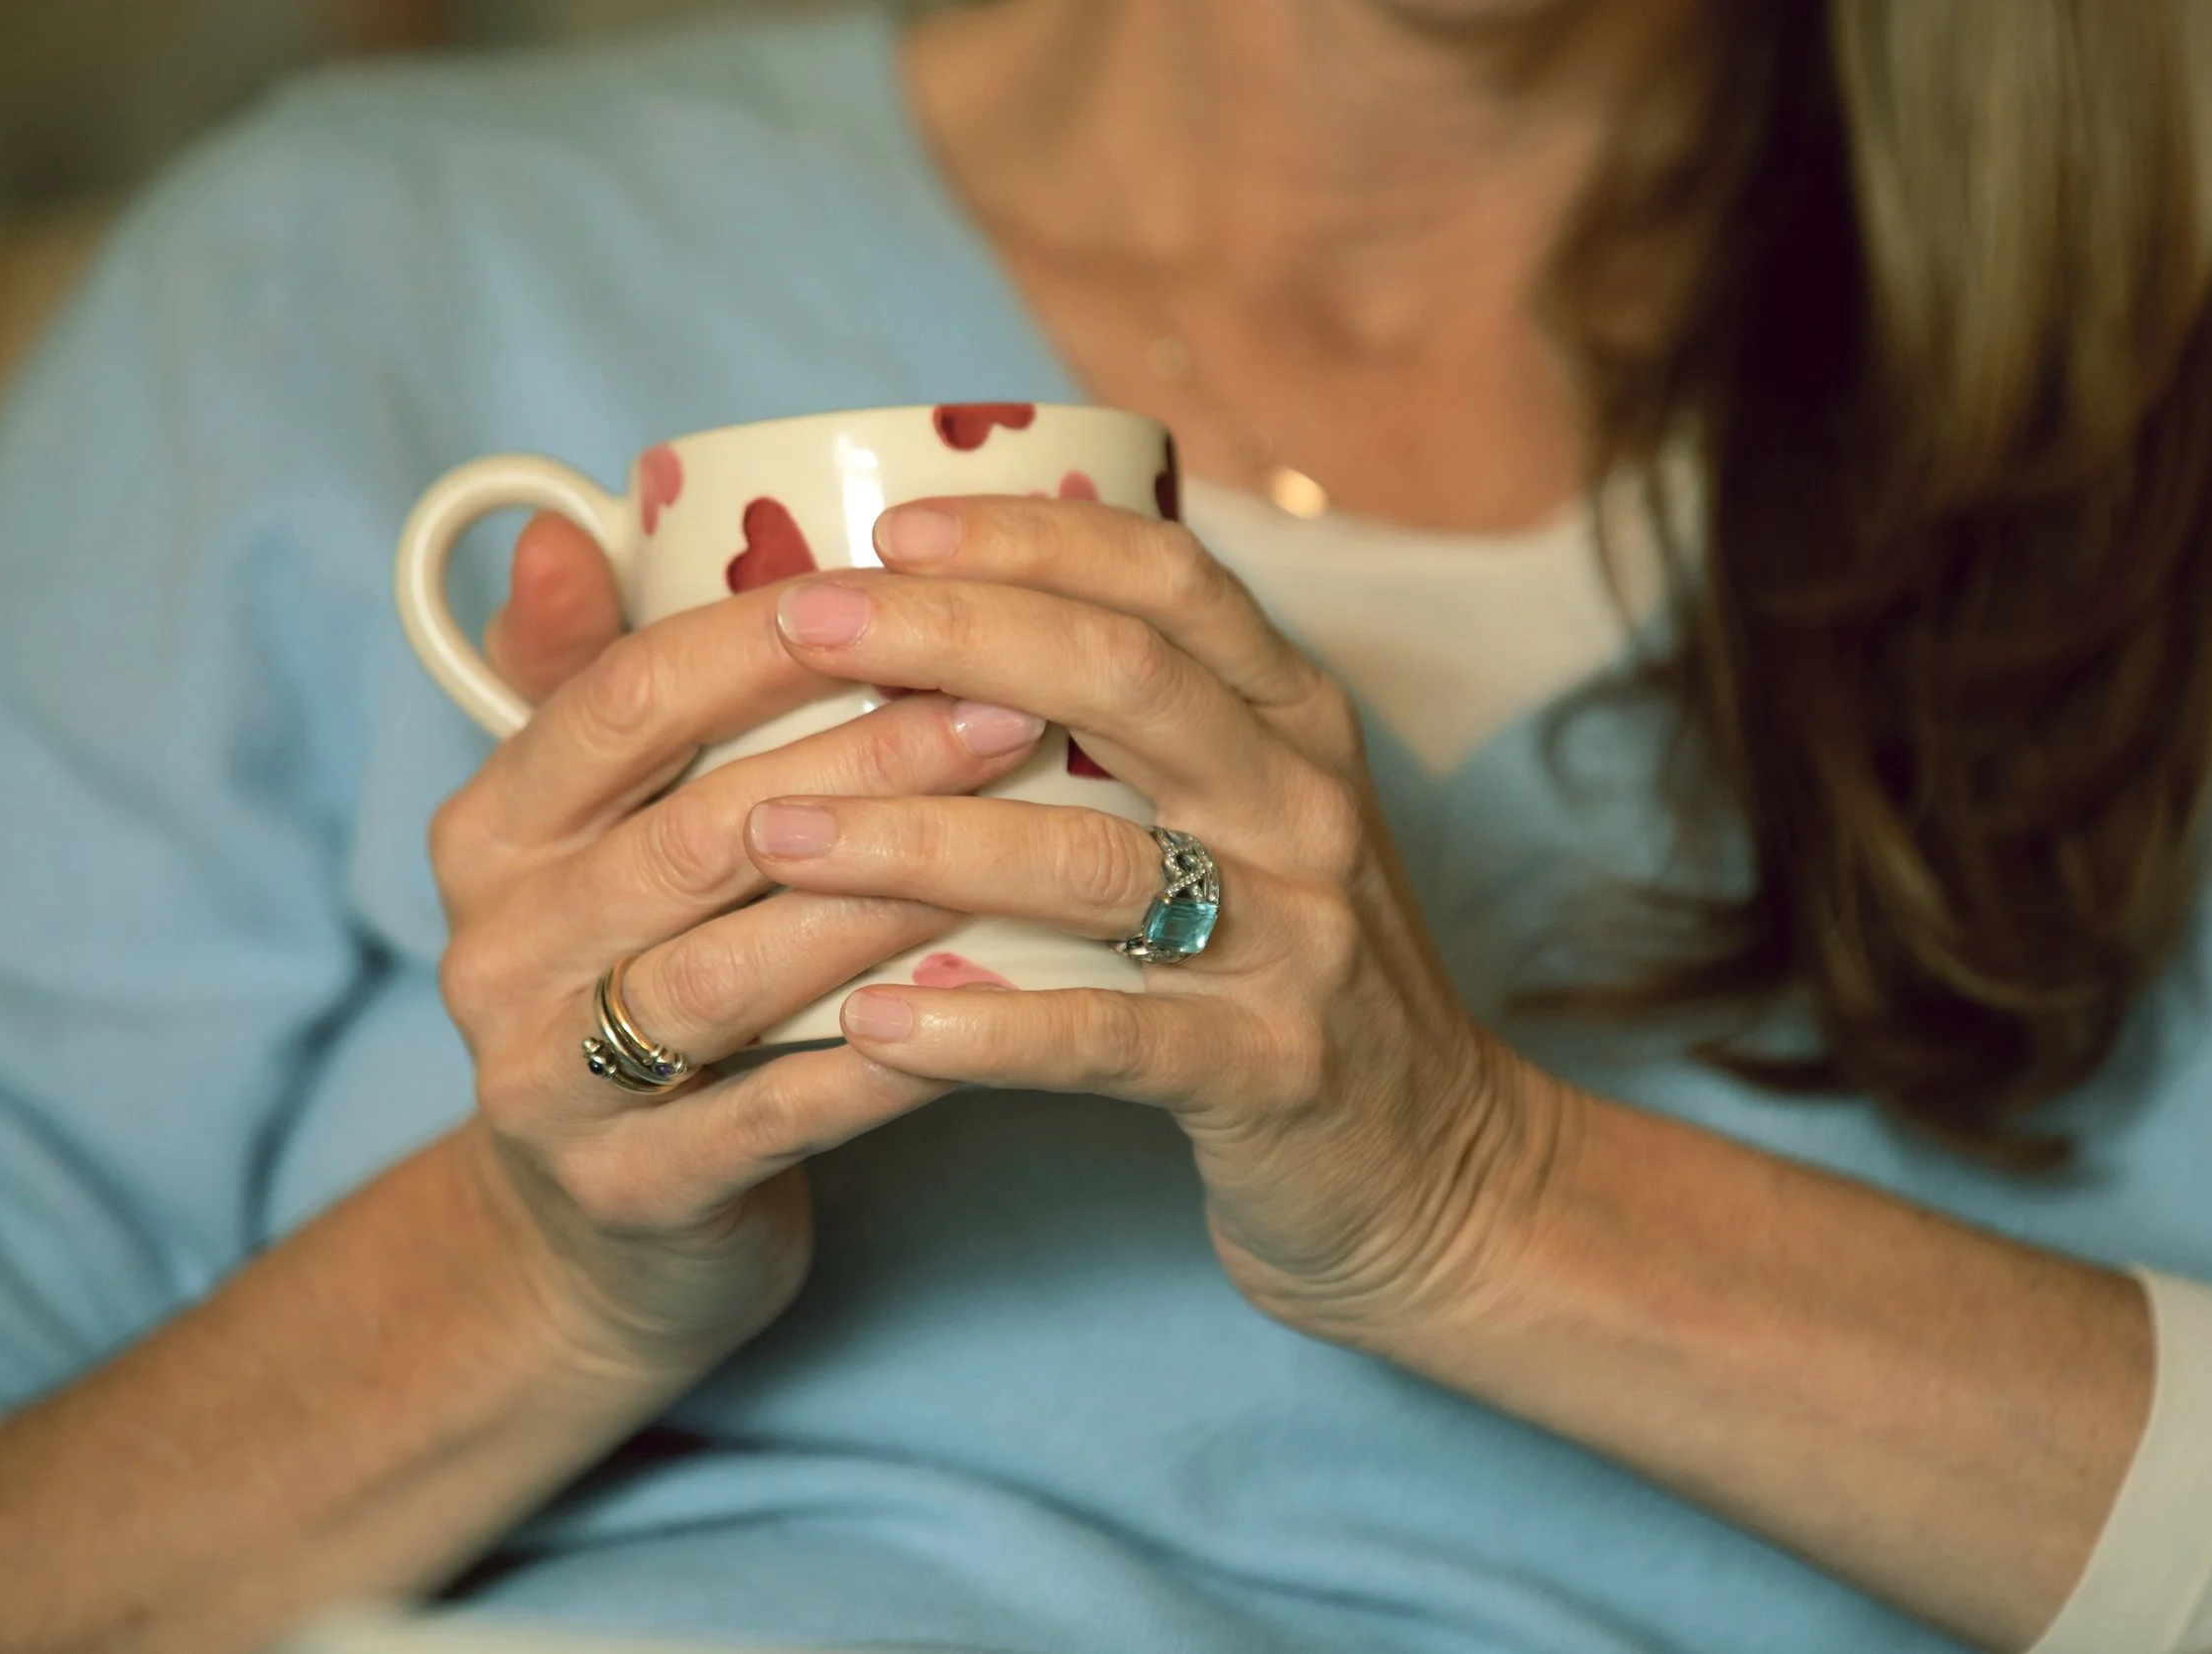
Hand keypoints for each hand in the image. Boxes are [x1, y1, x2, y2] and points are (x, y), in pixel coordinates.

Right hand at [434, 515, 1049, 1382]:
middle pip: (701, 829)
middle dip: (866, 758)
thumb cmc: (638, 975)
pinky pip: (779, 1110)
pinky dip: (889, 1054)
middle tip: (1015, 705)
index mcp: (491, 831)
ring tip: (1024, 839)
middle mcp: (495, 950)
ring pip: (735, 968)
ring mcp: (552, 1082)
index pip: (623, 702)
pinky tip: (998, 1001)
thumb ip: (594, 682)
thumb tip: (567, 517)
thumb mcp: (596, 831)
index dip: (764, 641)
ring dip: (887, 896)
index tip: (910, 589)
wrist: (599, 1226)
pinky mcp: (630, 1194)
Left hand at [744, 500, 1572, 1352]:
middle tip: (801, 626)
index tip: (892, 527)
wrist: (1437, 1171)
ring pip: (1093, 858)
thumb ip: (1145, 730)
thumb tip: (950, 626)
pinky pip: (1103, 1037)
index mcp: (1294, 722)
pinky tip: (868, 1022)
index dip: (1030, 537)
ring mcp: (1298, 938)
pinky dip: (977, 1031)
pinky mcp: (1270, 1070)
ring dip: (916, 839)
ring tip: (774, 832)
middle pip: (1123, 679)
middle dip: (948, 635)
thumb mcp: (1251, 820)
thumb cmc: (1287, 974)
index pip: (1167, 580)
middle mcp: (1304, 805)